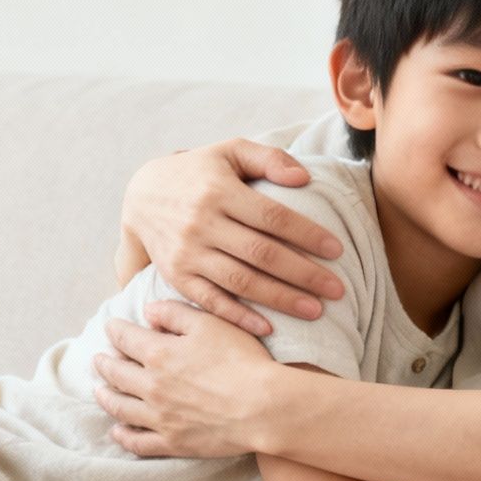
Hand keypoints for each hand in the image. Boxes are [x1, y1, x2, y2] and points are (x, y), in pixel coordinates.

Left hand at [93, 302, 279, 457]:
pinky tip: (117, 431)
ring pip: (120, 407)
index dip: (115, 330)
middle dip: (105, 363)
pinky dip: (123, 436)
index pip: (125, 338)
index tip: (111, 327)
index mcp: (158, 353)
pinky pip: (138, 442)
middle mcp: (151, 386)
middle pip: (116, 373)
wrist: (263, 407)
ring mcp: (159, 417)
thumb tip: (148, 312)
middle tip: (99, 359)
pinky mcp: (172, 442)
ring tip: (100, 391)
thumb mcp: (210, 323)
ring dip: (106, 397)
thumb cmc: (241, 360)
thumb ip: (175, 314)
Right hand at [119, 140, 344, 335]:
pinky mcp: (176, 276)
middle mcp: (202, 224)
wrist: (142, 197)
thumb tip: (304, 177)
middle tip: (338, 289)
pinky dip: (238, 317)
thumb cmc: (198, 172)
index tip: (337, 250)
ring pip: (239, 281)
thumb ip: (268, 158)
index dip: (307, 234)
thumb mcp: (229, 151)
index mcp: (219, 191)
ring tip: (316, 311)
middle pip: (260, 253)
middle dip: (303, 274)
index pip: (272, 216)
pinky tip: (268, 328)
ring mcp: (187, 253)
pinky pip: (210, 301)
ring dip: (279, 299)